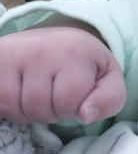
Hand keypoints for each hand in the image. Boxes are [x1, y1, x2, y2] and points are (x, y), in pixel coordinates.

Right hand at [0, 26, 126, 124]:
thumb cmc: (78, 62)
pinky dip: (13, 109)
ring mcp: (22, 55)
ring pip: (26, 110)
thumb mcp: (105, 75)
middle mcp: (50, 49)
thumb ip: (111, 97)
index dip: (76, 107)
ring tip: (40, 90)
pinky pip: (5, 107)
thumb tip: (88, 115)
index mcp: (80, 50)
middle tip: (56, 91)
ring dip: (34, 111)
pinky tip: (21, 90)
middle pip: (46, 109)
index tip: (79, 92)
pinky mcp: (2, 62)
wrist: (44, 38)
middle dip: (54, 111)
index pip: (72, 102)